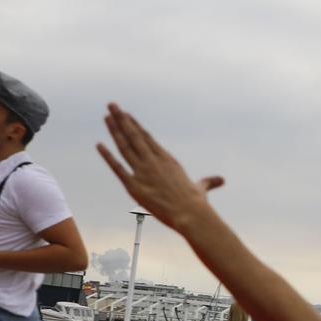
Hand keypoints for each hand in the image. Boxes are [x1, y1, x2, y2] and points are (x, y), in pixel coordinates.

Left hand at [98, 103, 225, 232]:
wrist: (190, 214)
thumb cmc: (197, 202)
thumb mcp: (201, 188)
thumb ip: (208, 181)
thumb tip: (221, 180)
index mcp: (167, 160)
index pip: (147, 138)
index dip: (135, 125)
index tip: (126, 115)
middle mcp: (153, 161)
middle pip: (134, 136)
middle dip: (121, 119)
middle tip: (112, 105)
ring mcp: (143, 172)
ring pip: (125, 146)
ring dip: (114, 131)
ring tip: (106, 117)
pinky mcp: (134, 186)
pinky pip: (118, 168)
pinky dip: (108, 156)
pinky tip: (99, 144)